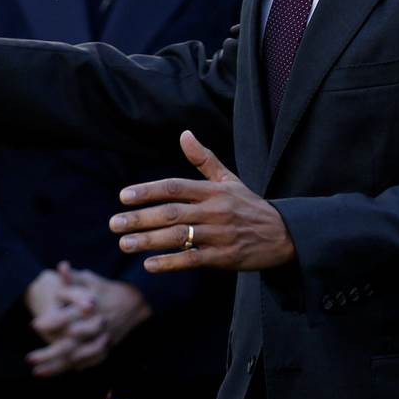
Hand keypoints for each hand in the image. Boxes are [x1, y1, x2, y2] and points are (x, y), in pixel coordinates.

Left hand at [24, 264, 151, 377]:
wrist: (133, 302)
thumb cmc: (105, 289)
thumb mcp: (90, 279)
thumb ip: (73, 278)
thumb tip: (61, 266)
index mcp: (90, 308)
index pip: (67, 317)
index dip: (50, 322)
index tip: (33, 325)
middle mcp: (96, 327)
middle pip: (70, 344)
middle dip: (49, 354)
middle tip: (29, 359)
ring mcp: (102, 340)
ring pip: (77, 358)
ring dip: (57, 367)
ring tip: (37, 372)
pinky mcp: (107, 349)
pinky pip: (88, 363)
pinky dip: (74, 368)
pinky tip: (58, 372)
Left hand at [111, 131, 295, 271]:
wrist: (284, 235)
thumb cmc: (250, 206)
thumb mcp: (229, 180)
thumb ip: (204, 159)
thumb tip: (184, 134)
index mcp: (213, 190)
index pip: (174, 187)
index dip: (148, 191)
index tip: (123, 196)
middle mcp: (214, 211)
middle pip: (171, 213)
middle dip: (140, 218)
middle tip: (113, 223)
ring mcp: (219, 235)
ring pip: (179, 237)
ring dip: (148, 241)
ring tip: (124, 244)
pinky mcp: (224, 258)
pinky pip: (192, 260)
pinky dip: (170, 263)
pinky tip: (149, 265)